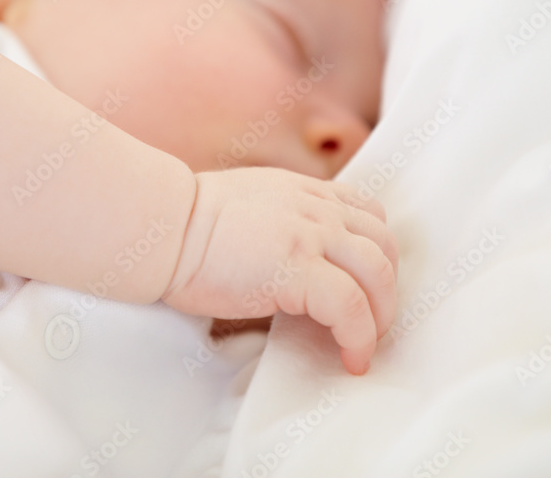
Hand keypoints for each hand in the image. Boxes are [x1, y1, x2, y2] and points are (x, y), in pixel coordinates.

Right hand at [162, 167, 398, 374]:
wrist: (164, 227)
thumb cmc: (188, 224)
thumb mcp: (251, 203)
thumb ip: (283, 220)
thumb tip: (292, 260)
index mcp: (305, 192)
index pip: (369, 215)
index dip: (377, 254)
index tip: (367, 286)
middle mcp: (316, 208)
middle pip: (384, 245)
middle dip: (387, 289)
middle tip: (372, 322)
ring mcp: (310, 236)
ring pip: (378, 274)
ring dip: (381, 315)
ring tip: (365, 343)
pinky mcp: (297, 269)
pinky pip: (351, 307)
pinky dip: (360, 336)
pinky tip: (351, 357)